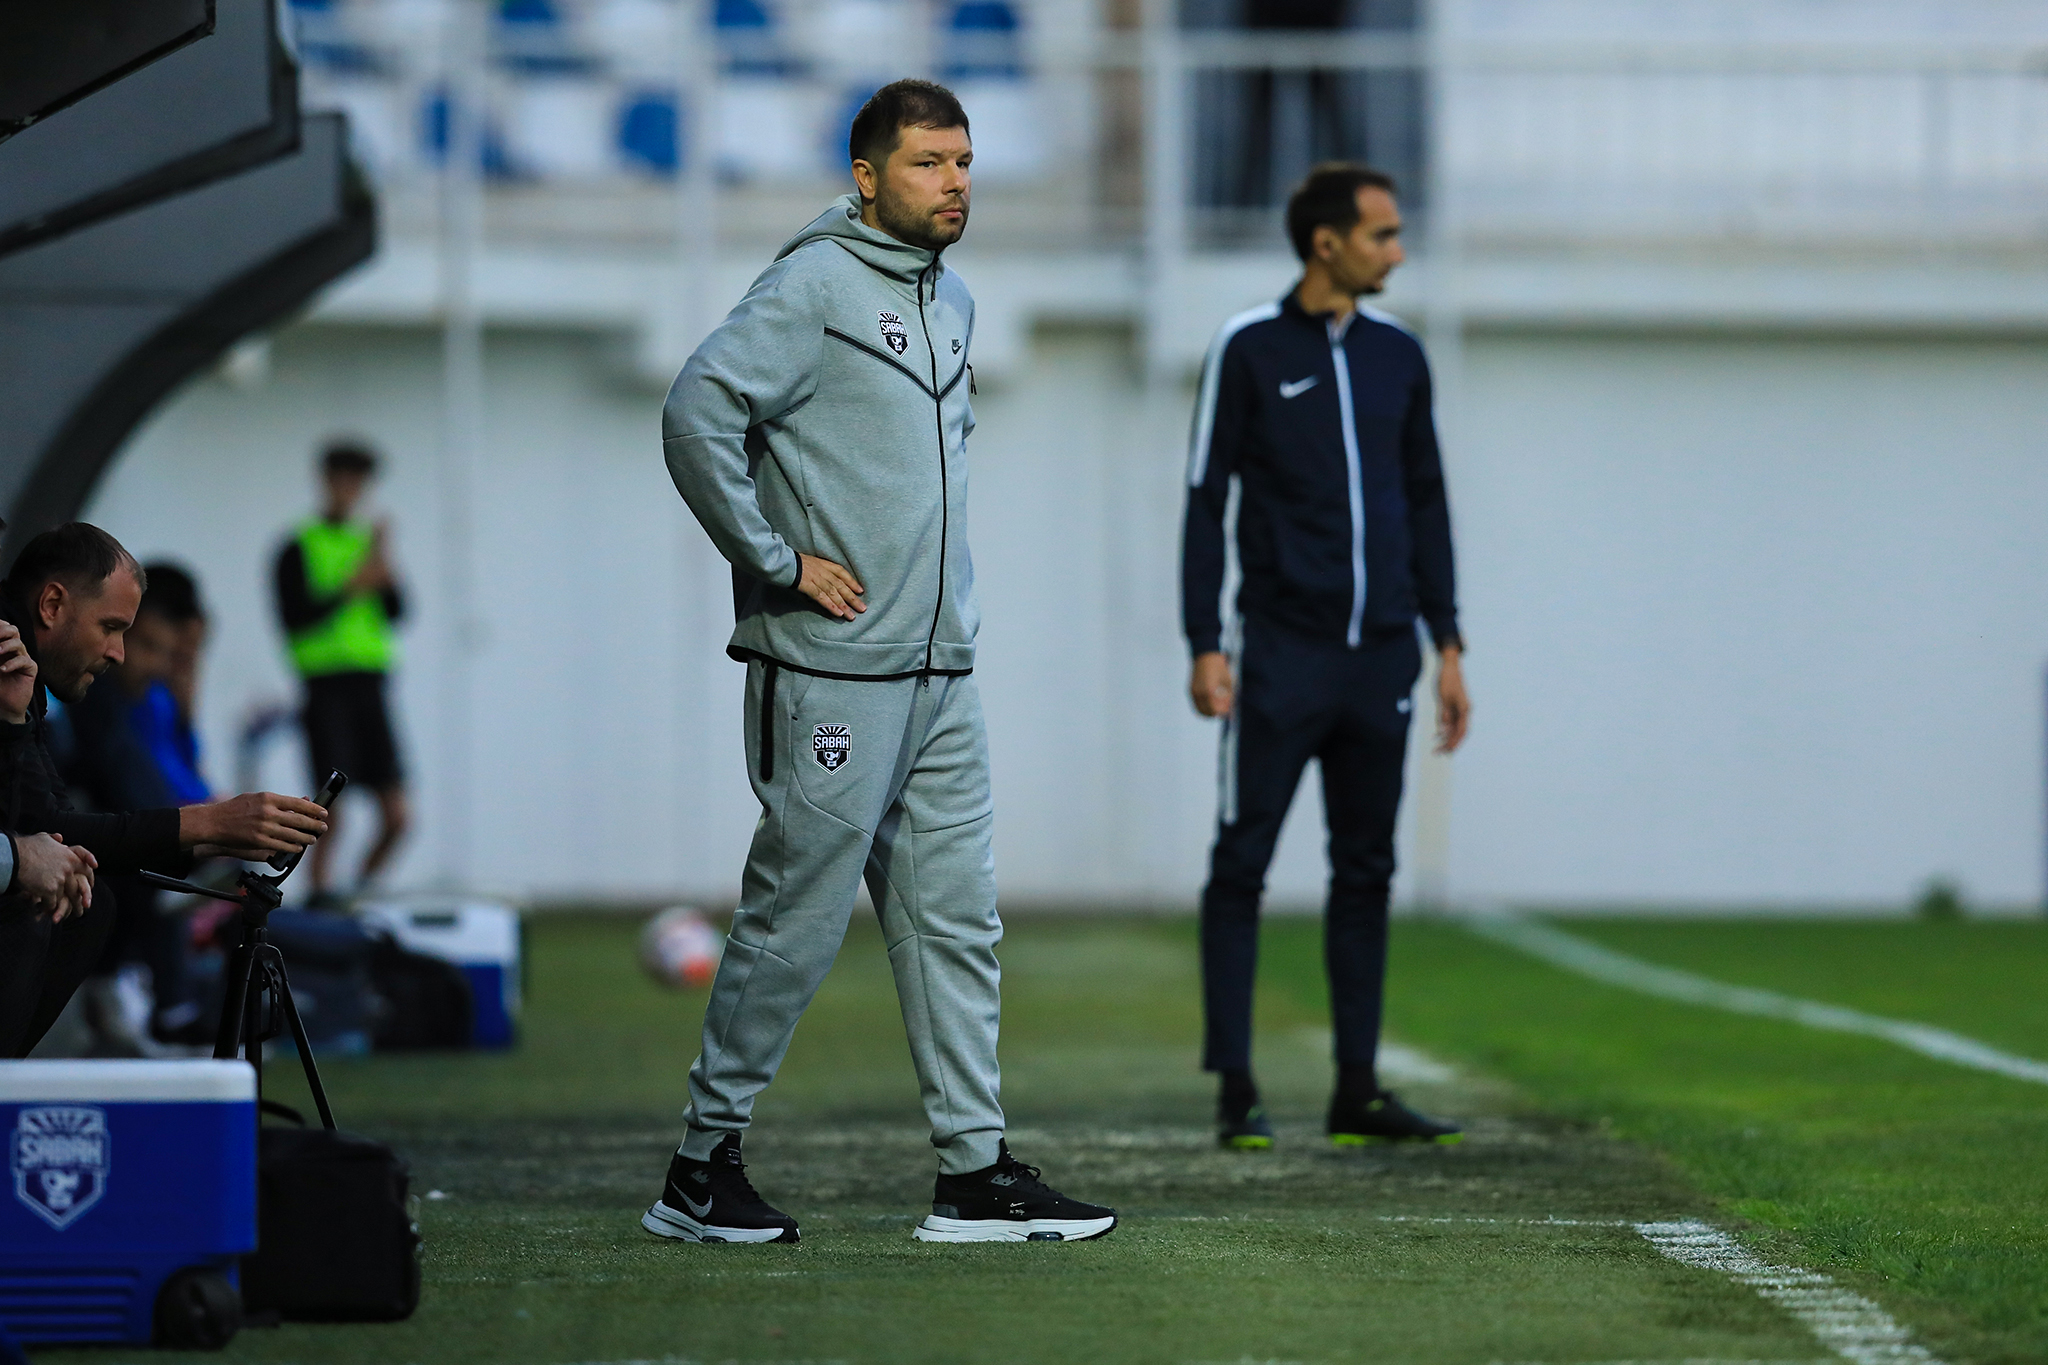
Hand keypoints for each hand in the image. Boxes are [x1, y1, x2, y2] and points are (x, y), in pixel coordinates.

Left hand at [0, 621, 35, 723]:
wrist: (3, 706)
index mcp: (0, 646)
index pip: (3, 628)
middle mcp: (11, 650)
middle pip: (13, 630)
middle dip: (3, 630)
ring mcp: (22, 658)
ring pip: (18, 643)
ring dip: (6, 645)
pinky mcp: (30, 669)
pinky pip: (24, 661)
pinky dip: (12, 663)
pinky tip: (2, 669)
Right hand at [13, 833, 95, 921]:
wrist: (14, 857)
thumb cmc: (26, 846)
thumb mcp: (44, 838)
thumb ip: (54, 840)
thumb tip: (60, 837)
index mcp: (70, 857)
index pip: (86, 868)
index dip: (90, 877)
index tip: (91, 884)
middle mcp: (68, 869)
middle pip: (78, 886)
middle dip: (80, 897)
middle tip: (81, 905)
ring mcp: (60, 880)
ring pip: (65, 896)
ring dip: (62, 904)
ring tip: (61, 911)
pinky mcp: (50, 890)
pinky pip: (53, 903)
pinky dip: (49, 908)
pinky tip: (45, 910)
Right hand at [180, 792, 328, 859]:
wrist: (213, 822)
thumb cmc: (235, 809)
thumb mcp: (256, 798)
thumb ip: (279, 801)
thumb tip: (302, 800)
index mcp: (268, 798)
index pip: (297, 803)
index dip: (314, 809)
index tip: (324, 812)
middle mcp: (268, 812)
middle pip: (299, 820)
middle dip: (314, 825)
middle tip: (323, 827)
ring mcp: (264, 828)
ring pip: (293, 835)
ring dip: (306, 838)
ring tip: (312, 839)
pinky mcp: (259, 841)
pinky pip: (281, 846)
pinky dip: (292, 847)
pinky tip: (298, 847)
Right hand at [796, 554, 865, 620]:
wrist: (779, 560)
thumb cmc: (792, 562)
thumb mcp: (808, 562)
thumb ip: (818, 570)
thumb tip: (824, 580)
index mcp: (823, 563)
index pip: (841, 572)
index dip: (852, 581)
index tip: (860, 590)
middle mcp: (822, 571)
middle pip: (841, 585)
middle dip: (852, 598)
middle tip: (862, 608)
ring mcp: (816, 578)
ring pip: (834, 593)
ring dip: (844, 605)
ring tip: (852, 615)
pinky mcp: (808, 586)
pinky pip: (822, 598)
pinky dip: (831, 606)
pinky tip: (838, 613)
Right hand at [1189, 651, 1233, 717]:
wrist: (1206, 655)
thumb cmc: (1220, 667)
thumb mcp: (1228, 682)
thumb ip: (1229, 696)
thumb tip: (1231, 707)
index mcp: (1209, 690)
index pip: (1215, 709)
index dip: (1223, 711)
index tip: (1230, 708)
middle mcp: (1199, 693)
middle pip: (1207, 712)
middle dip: (1217, 713)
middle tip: (1225, 709)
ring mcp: (1193, 692)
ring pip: (1200, 711)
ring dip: (1209, 712)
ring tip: (1219, 706)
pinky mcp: (1191, 690)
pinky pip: (1196, 705)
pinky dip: (1204, 707)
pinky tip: (1212, 703)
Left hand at [1435, 644, 1469, 753]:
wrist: (1450, 666)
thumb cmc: (1446, 680)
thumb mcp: (1443, 698)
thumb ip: (1444, 714)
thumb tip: (1443, 730)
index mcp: (1464, 709)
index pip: (1461, 731)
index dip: (1454, 743)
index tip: (1446, 752)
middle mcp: (1465, 711)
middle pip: (1460, 732)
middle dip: (1450, 744)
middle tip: (1438, 753)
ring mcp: (1461, 709)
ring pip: (1456, 728)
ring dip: (1447, 738)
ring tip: (1437, 747)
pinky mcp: (1456, 706)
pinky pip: (1452, 722)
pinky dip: (1446, 729)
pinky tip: (1438, 735)